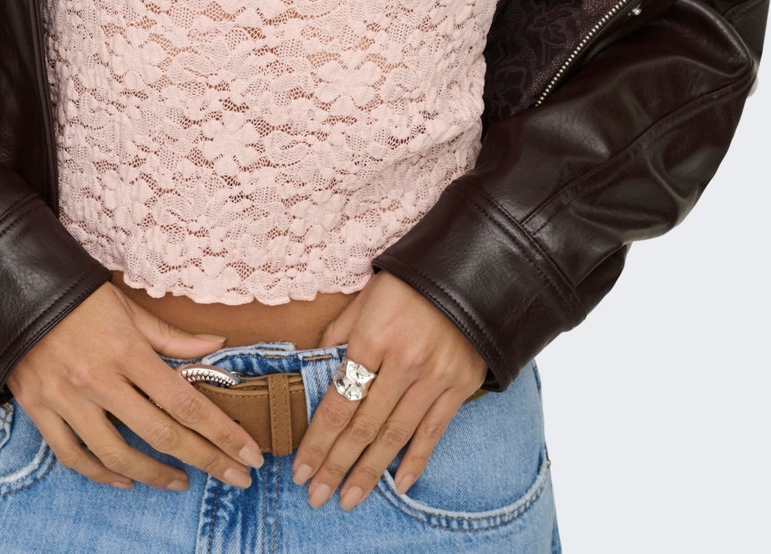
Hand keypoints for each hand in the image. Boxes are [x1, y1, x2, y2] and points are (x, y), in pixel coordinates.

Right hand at [6, 281, 266, 491]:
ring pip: (117, 455)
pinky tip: (125, 480)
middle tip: (236, 478)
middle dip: (206, 460)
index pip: (185, 401)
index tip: (249, 454)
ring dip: (155, 476)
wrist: (14, 287)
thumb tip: (216, 345)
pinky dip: (101, 474)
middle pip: (161, 434)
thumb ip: (171, 337)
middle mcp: (99, 380)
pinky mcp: (40, 409)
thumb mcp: (128, 307)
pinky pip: (73, 455)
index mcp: (127, 351)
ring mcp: (67, 399)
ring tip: (182, 482)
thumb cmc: (78, 296)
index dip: (221, 433)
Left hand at [290, 268, 488, 509]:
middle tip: (315, 496)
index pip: (338, 401)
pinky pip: (433, 432)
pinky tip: (399, 484)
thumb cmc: (409, 282)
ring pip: (395, 437)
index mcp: (372, 339)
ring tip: (348, 499)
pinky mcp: (459, 387)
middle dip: (336, 466)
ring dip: (369, 472)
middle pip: (362, 427)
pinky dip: (417, 461)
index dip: (318, 440)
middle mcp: (402, 364)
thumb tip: (313, 364)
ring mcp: (433, 379)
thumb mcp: (365, 298)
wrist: (470, 271)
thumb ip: (339, 333)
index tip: (300, 469)